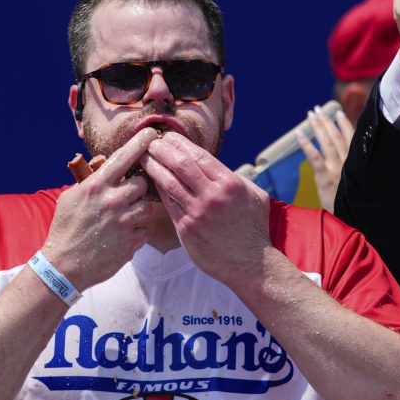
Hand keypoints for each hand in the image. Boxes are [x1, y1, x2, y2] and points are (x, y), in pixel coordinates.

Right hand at [43, 128, 158, 289]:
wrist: (64, 266)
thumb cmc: (65, 228)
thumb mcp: (71, 197)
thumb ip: (91, 178)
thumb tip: (107, 161)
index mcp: (96, 186)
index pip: (124, 157)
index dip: (140, 143)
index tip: (152, 133)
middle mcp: (113, 201)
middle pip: (142, 183)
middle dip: (137, 188)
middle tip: (125, 196)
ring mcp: (124, 222)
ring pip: (146, 207)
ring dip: (137, 210)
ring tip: (120, 219)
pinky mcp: (132, 241)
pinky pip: (145, 229)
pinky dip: (136, 231)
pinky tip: (121, 236)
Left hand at [140, 131, 271, 283]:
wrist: (250, 263)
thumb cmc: (254, 228)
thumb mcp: (255, 196)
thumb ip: (237, 179)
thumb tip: (220, 167)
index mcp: (230, 183)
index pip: (199, 155)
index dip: (180, 143)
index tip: (169, 136)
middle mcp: (212, 195)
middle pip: (180, 164)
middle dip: (163, 149)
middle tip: (151, 142)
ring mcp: (197, 213)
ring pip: (169, 183)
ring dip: (154, 167)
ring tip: (144, 157)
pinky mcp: (186, 229)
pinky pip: (168, 204)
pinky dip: (159, 190)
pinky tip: (151, 181)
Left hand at [296, 107, 353, 211]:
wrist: (353, 220)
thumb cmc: (356, 204)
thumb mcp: (359, 185)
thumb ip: (355, 171)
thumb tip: (350, 161)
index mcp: (356, 164)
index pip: (351, 139)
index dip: (344, 125)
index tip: (338, 113)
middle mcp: (348, 163)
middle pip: (337, 137)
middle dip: (327, 121)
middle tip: (317, 109)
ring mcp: (336, 170)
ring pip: (327, 143)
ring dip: (319, 127)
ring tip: (311, 114)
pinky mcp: (325, 178)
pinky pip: (315, 158)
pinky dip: (307, 145)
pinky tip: (299, 134)